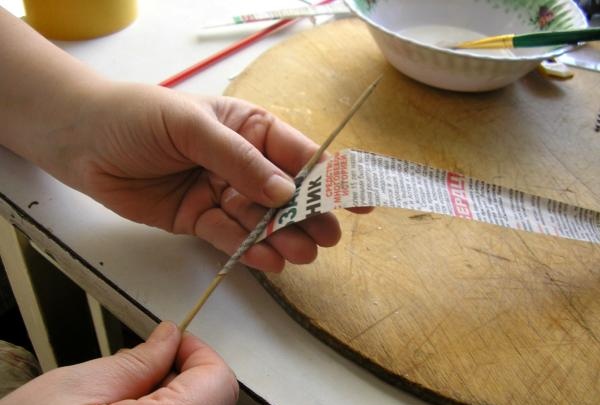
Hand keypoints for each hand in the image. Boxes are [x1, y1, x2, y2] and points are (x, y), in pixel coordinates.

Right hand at [1, 321, 238, 404]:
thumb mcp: (80, 388)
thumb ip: (138, 362)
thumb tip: (170, 337)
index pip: (218, 381)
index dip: (198, 353)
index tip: (174, 341)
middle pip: (211, 399)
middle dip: (182, 373)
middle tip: (143, 365)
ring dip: (170, 394)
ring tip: (124, 394)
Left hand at [45, 82, 363, 271]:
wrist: (83, 141)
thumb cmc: (139, 117)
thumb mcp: (192, 127)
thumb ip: (238, 159)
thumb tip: (284, 192)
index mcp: (249, 128)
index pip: (297, 153)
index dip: (329, 176)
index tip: (357, 200)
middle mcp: (241, 163)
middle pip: (284, 193)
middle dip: (307, 215)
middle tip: (326, 239)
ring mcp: (222, 192)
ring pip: (261, 220)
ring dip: (282, 238)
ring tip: (301, 255)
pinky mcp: (199, 219)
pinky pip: (230, 237)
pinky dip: (249, 250)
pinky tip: (269, 261)